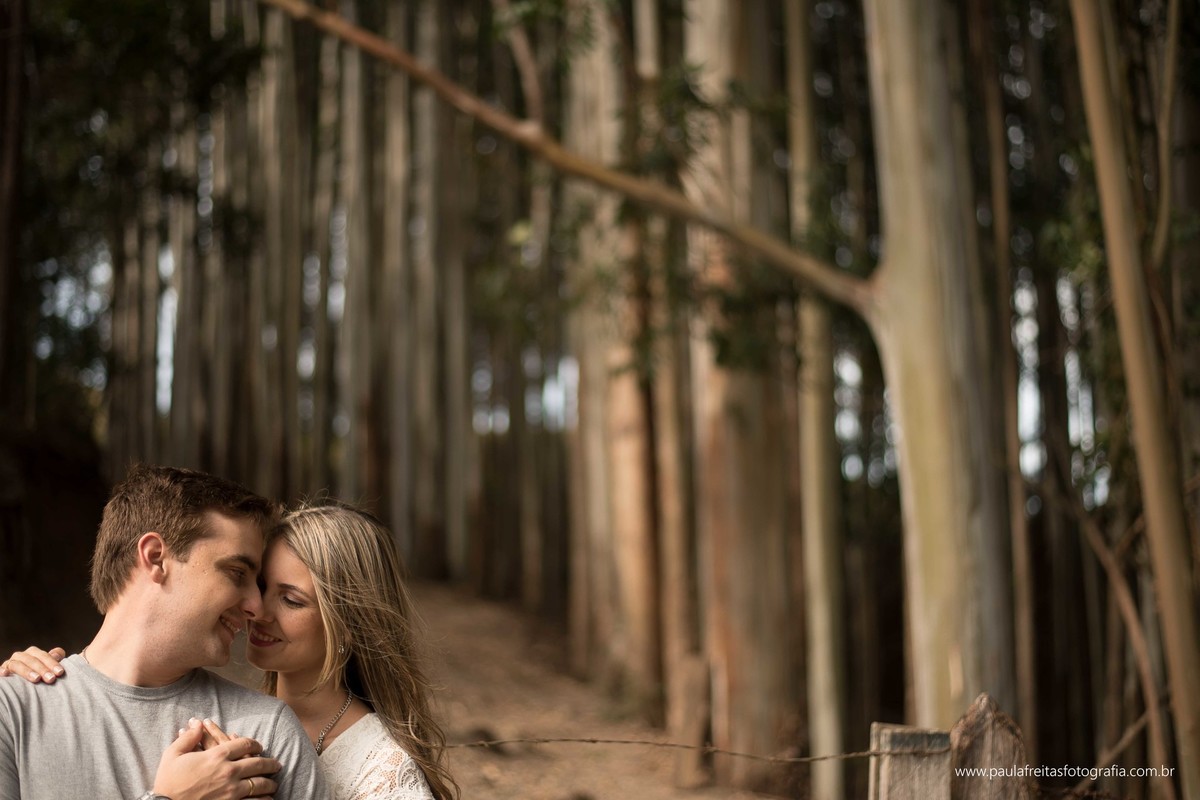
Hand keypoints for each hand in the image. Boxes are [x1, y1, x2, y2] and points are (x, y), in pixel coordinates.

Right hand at [0, 647, 66, 683]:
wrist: (21, 684)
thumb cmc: (39, 675)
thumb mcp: (47, 667)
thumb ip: (54, 659)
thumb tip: (58, 654)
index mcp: (33, 653)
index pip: (43, 655)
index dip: (52, 663)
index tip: (60, 672)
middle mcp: (21, 656)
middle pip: (31, 660)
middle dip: (42, 669)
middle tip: (51, 679)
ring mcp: (10, 664)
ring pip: (17, 664)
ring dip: (27, 671)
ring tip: (36, 679)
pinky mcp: (2, 671)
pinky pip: (1, 669)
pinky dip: (2, 670)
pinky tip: (6, 674)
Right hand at [153, 719, 279, 799]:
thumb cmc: (168, 783)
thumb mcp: (172, 755)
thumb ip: (188, 738)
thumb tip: (197, 723)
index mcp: (217, 756)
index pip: (245, 744)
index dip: (255, 744)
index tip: (259, 746)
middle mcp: (228, 771)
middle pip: (258, 763)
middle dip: (270, 763)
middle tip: (276, 764)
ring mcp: (231, 791)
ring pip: (259, 784)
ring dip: (269, 783)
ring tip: (274, 783)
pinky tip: (267, 798)